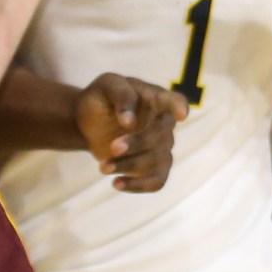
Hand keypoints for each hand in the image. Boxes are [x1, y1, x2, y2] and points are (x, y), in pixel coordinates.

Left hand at [74, 73, 187, 191]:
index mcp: (157, 99)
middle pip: (162, 136)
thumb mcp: (107, 85)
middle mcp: (163, 124)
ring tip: (103, 167)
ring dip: (130, 166)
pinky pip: (156, 182)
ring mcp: (160, 147)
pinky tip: (116, 183)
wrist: (90, 121)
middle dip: (138, 144)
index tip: (182, 115)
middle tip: (112, 147)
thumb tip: (130, 122)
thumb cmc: (103, 98)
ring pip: (157, 161)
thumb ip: (121, 95)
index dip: (180, 108)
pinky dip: (138, 186)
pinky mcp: (150, 168)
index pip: (175, 101)